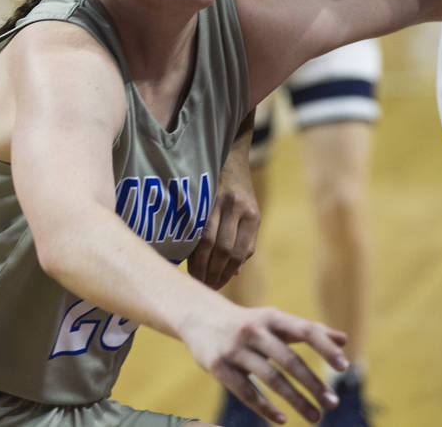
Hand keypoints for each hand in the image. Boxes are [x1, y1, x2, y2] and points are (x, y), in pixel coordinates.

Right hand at [182, 304, 348, 424]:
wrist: (199, 317)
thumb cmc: (249, 323)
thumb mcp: (276, 321)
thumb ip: (309, 330)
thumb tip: (344, 339)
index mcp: (272, 316)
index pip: (304, 330)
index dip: (325, 347)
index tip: (344, 367)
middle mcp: (254, 330)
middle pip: (289, 360)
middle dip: (313, 383)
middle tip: (332, 403)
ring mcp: (234, 348)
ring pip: (270, 378)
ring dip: (295, 401)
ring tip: (315, 417)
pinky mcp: (217, 366)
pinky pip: (245, 391)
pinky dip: (265, 408)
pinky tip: (282, 420)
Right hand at [188, 134, 259, 288]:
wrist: (229, 155)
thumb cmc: (237, 191)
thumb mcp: (248, 213)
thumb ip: (244, 241)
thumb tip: (235, 272)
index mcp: (253, 216)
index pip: (241, 253)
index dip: (227, 272)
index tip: (218, 286)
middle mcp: (239, 209)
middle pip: (225, 250)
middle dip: (214, 273)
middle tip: (204, 287)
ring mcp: (220, 201)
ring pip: (209, 241)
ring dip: (201, 264)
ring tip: (195, 278)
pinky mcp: (204, 196)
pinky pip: (196, 227)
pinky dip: (192, 246)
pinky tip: (188, 258)